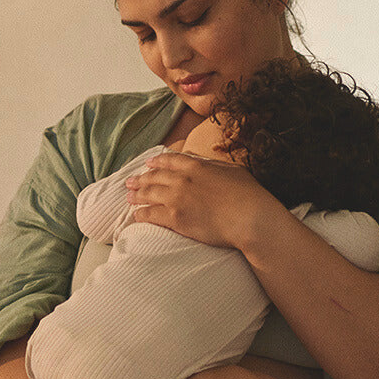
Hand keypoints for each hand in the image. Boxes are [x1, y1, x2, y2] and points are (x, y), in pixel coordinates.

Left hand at [126, 151, 285, 248]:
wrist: (250, 217)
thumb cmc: (248, 195)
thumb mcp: (231, 170)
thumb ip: (211, 164)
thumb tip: (199, 160)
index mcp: (196, 165)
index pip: (170, 160)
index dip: (157, 162)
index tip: (148, 163)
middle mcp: (182, 179)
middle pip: (155, 177)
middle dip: (141, 178)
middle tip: (130, 181)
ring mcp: (177, 198)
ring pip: (149, 194)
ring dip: (137, 195)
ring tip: (128, 196)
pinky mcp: (175, 218)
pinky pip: (150, 215)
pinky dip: (140, 214)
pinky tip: (136, 215)